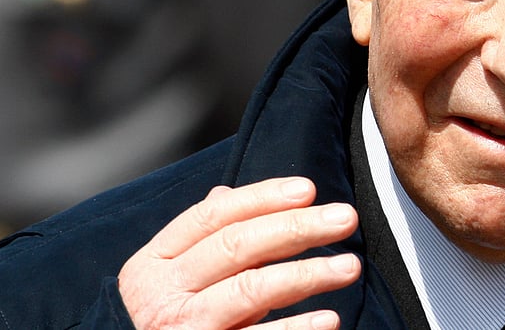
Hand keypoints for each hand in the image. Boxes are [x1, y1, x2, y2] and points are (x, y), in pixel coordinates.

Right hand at [118, 176, 360, 328]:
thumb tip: (222, 193)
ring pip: (250, 290)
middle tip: (344, 218)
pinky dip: (295, 329)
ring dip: (306, 275)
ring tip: (350, 266)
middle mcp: (162, 293)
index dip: (261, 198)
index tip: (308, 189)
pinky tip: (328, 319)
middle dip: (295, 227)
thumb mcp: (170, 277)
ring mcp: (182, 328)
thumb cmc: (167, 319)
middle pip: (236, 246)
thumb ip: (198, 239)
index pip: (212, 216)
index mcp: (154, 262)